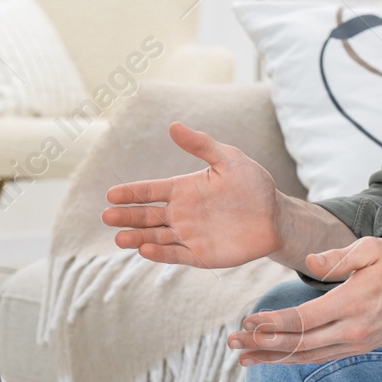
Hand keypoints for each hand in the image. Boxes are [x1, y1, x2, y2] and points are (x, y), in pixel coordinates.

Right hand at [101, 122, 280, 268]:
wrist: (275, 216)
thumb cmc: (252, 184)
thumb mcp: (228, 159)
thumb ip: (201, 145)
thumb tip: (173, 126)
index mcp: (183, 189)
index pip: (150, 191)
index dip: (131, 193)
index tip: (111, 194)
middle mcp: (180, 213)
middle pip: (146, 216)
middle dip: (127, 216)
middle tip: (107, 216)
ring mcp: (189, 235)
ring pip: (155, 237)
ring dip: (137, 238)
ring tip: (118, 238)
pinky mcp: (201, 255)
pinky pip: (176, 255)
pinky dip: (160, 254)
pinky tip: (144, 250)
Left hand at [227, 237, 381, 364]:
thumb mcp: (373, 248)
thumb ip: (338, 256)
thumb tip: (309, 262)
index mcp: (352, 304)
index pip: (303, 320)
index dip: (272, 324)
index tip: (248, 321)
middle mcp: (352, 331)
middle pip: (299, 343)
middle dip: (262, 344)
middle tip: (232, 342)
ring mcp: (356, 343)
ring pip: (307, 356)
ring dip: (274, 357)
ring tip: (244, 358)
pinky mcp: (359, 347)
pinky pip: (320, 357)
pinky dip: (295, 359)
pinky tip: (276, 358)